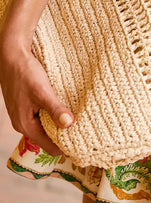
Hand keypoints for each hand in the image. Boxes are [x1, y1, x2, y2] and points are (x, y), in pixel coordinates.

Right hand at [0, 33, 73, 156]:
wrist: (12, 55)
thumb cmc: (25, 72)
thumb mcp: (42, 91)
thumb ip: (55, 109)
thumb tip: (69, 124)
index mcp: (25, 125)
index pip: (49, 146)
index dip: (66, 147)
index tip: (84, 143)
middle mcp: (23, 123)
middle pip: (48, 138)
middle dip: (65, 135)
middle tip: (85, 130)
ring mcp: (24, 114)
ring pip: (46, 126)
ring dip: (60, 123)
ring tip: (78, 119)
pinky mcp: (27, 105)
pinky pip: (42, 116)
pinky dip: (54, 114)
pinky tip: (65, 107)